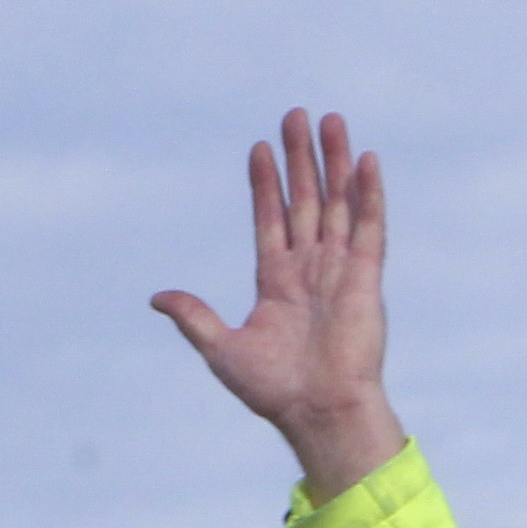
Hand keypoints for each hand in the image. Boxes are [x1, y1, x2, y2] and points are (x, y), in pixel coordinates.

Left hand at [154, 108, 411, 498]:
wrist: (318, 412)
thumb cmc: (274, 390)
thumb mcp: (221, 349)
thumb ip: (194, 318)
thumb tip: (158, 298)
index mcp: (276, 283)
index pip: (270, 219)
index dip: (265, 184)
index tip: (259, 148)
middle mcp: (310, 270)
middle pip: (305, 201)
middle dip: (300, 158)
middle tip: (295, 115)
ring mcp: (339, 271)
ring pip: (337, 203)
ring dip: (333, 162)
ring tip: (329, 120)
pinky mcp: (366, 278)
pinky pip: (368, 226)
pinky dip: (367, 194)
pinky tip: (364, 160)